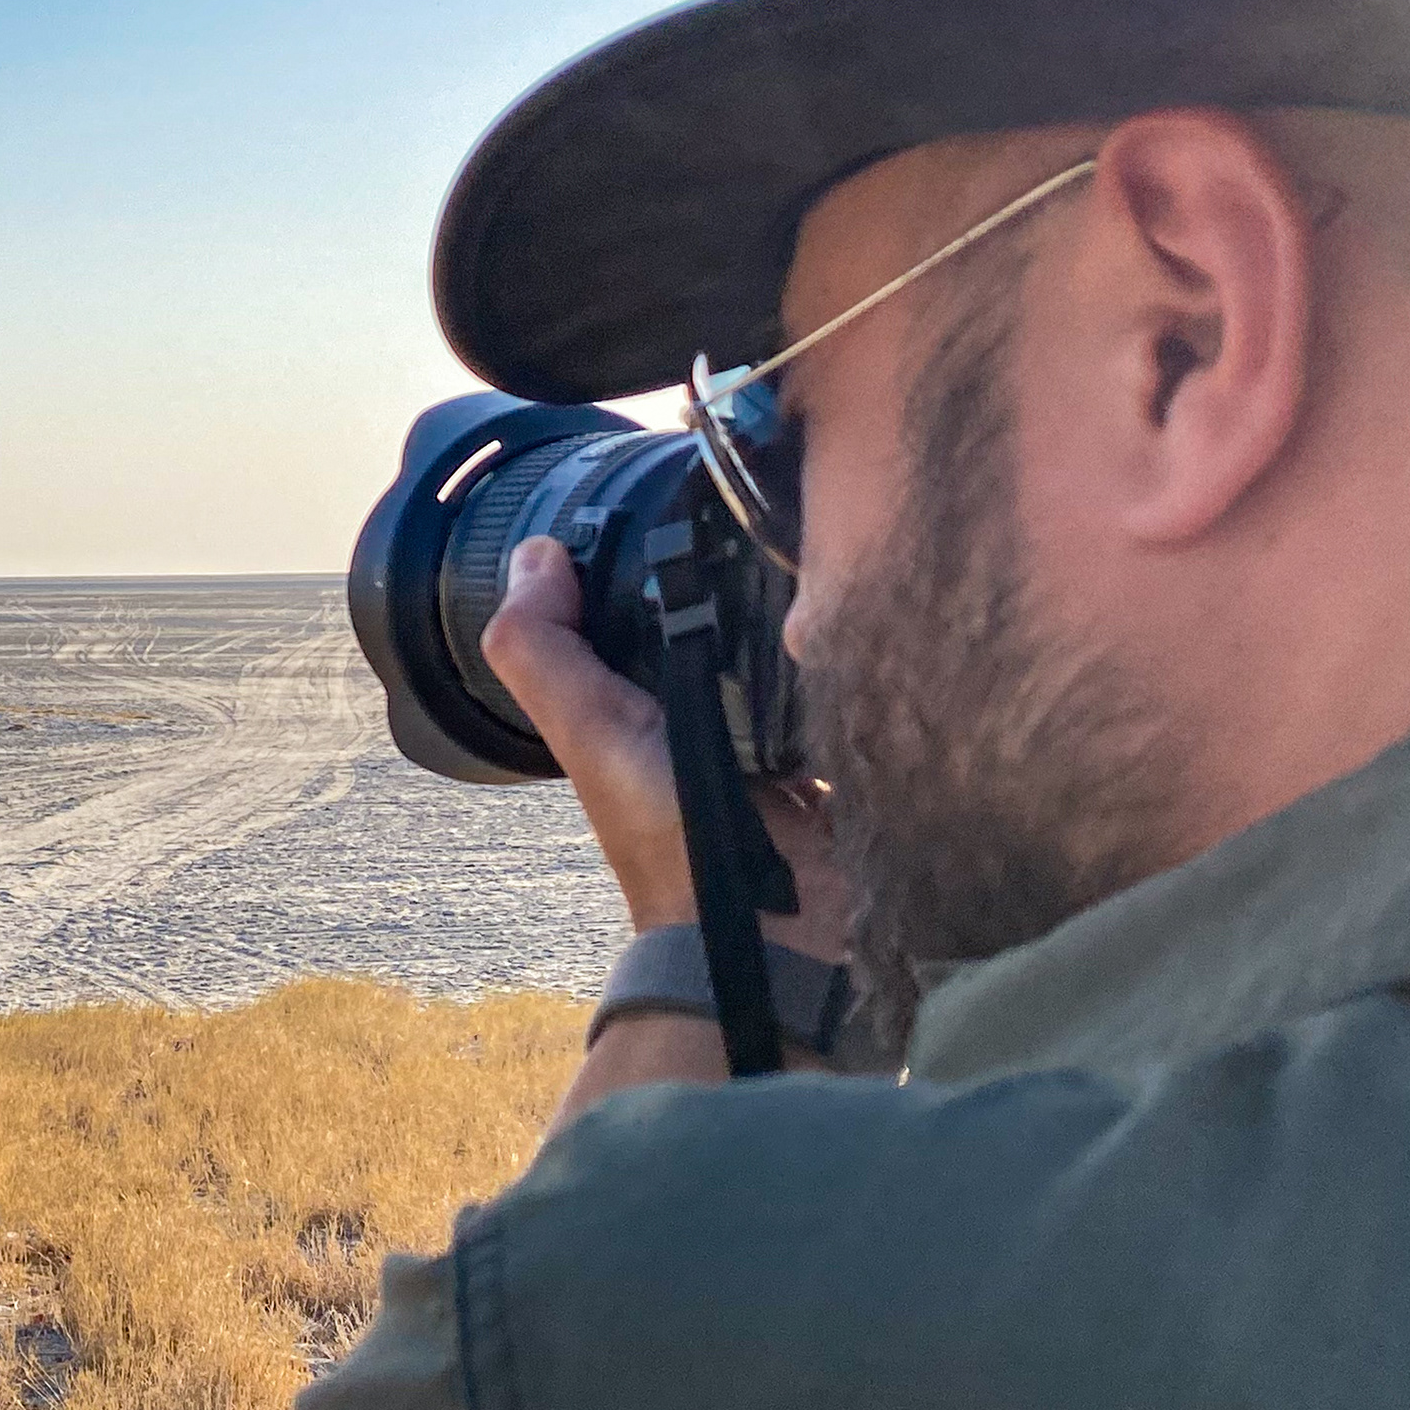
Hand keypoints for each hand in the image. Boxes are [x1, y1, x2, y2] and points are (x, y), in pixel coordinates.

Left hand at [481, 536, 850, 957]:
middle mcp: (706, 694)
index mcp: (641, 689)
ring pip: (793, 624)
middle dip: (747, 559)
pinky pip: (853, 663)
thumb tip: (535, 554)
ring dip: (809, 592)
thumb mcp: (593, 732)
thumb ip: (544, 653)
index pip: (645, 587)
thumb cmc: (675, 834)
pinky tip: (874, 597)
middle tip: (780, 499)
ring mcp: (777, 713)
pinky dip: (857, 638)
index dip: (653, 538)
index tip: (685, 481)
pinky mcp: (840, 729)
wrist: (776, 927)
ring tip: (833, 537)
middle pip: (727, 597)